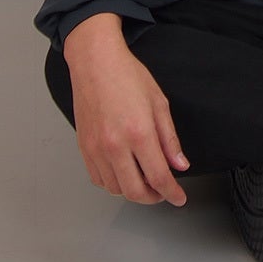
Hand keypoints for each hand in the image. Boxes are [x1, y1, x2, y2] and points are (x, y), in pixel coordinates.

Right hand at [64, 14, 189, 205]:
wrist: (95, 63)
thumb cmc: (127, 76)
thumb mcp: (159, 104)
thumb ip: (169, 139)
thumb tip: (179, 164)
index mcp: (139, 133)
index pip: (159, 177)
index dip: (172, 193)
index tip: (179, 198)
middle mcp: (115, 145)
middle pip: (136, 191)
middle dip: (154, 198)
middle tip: (163, 192)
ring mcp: (96, 148)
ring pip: (115, 188)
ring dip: (133, 191)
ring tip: (145, 181)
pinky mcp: (84, 147)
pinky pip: (98, 179)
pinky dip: (113, 183)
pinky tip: (124, 173)